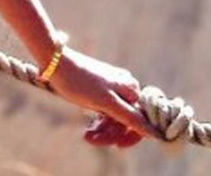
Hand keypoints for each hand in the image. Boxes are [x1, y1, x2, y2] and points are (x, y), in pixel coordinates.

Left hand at [44, 45, 163, 149]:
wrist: (56, 64)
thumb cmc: (80, 82)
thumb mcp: (106, 103)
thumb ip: (130, 116)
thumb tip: (153, 131)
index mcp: (130, 88)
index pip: (142, 120)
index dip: (132, 136)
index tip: (117, 146)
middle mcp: (125, 88)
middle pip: (127, 121)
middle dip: (112, 134)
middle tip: (93, 139)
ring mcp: (113, 90)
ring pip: (115, 119)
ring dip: (103, 131)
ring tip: (87, 136)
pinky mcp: (101, 92)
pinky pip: (106, 114)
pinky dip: (99, 124)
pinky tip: (88, 131)